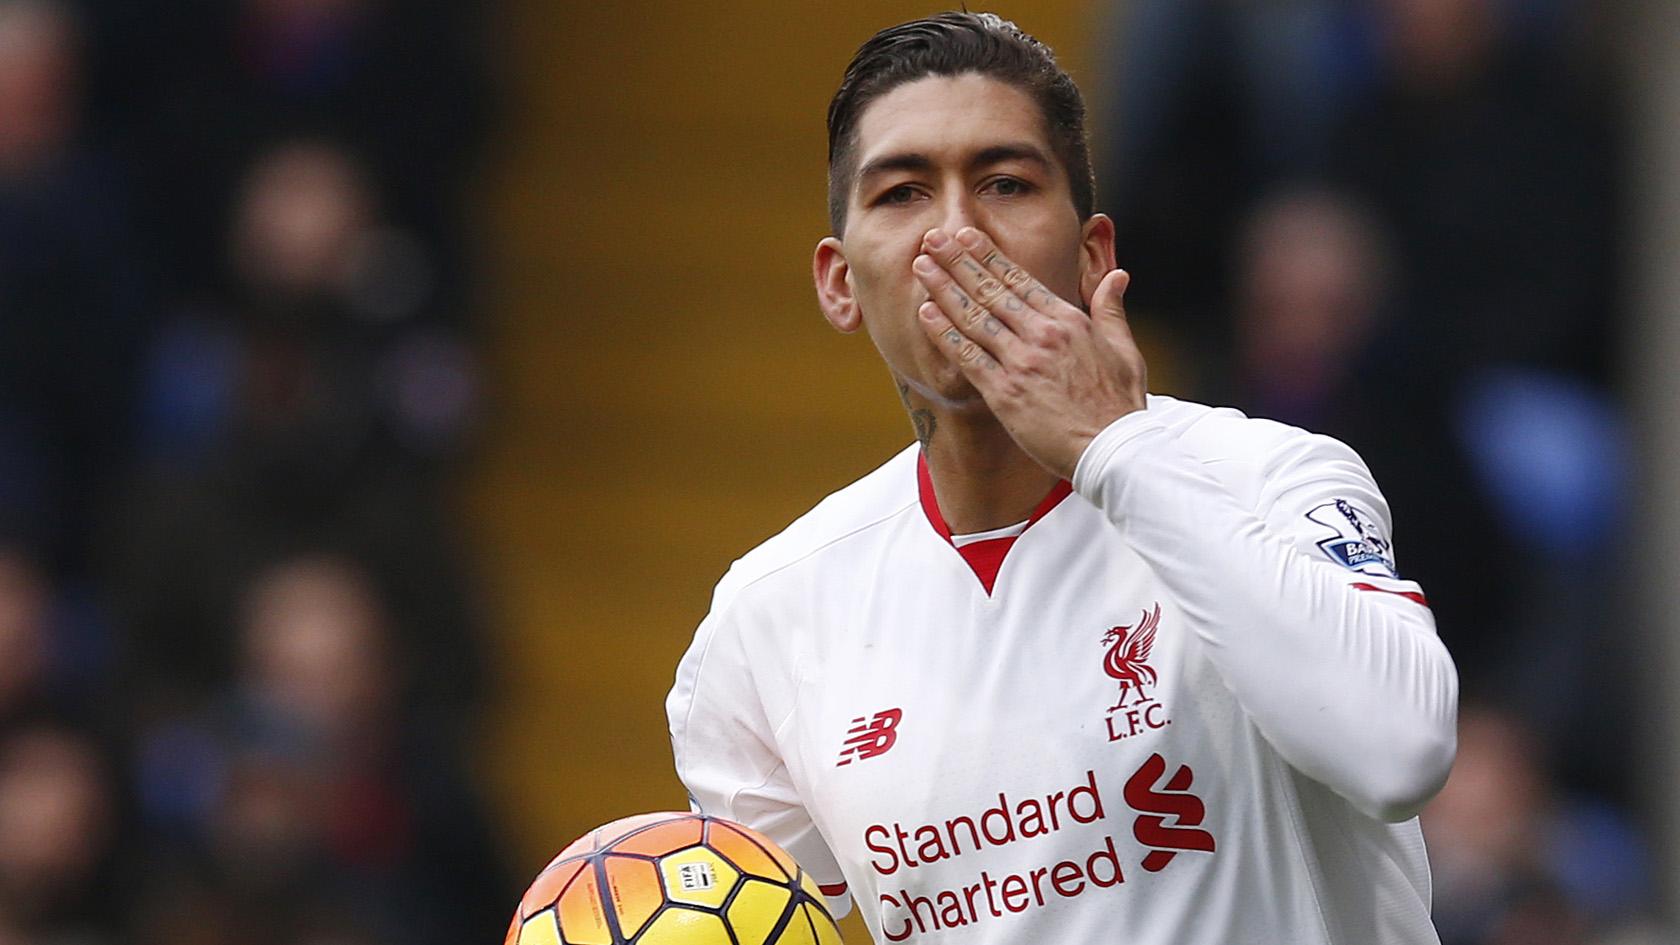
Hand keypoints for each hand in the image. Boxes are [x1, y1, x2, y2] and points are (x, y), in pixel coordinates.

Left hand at [912, 226, 1145, 478]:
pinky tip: (926, 314)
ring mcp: (1021, 363)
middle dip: (958, 261)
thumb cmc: (1120, 404)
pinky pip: (968, 357)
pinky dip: (945, 334)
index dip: (989, 256)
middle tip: (933, 237)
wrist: (1114, 449)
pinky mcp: (1005, 393)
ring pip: (974, 317)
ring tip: (921, 266)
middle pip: (991, 290)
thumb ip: (1111, 309)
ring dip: (944, 289)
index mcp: (1068, 321)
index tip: (967, 236)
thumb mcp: (1124, 349)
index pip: (1020, 279)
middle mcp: (1041, 335)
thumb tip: (1117, 276)